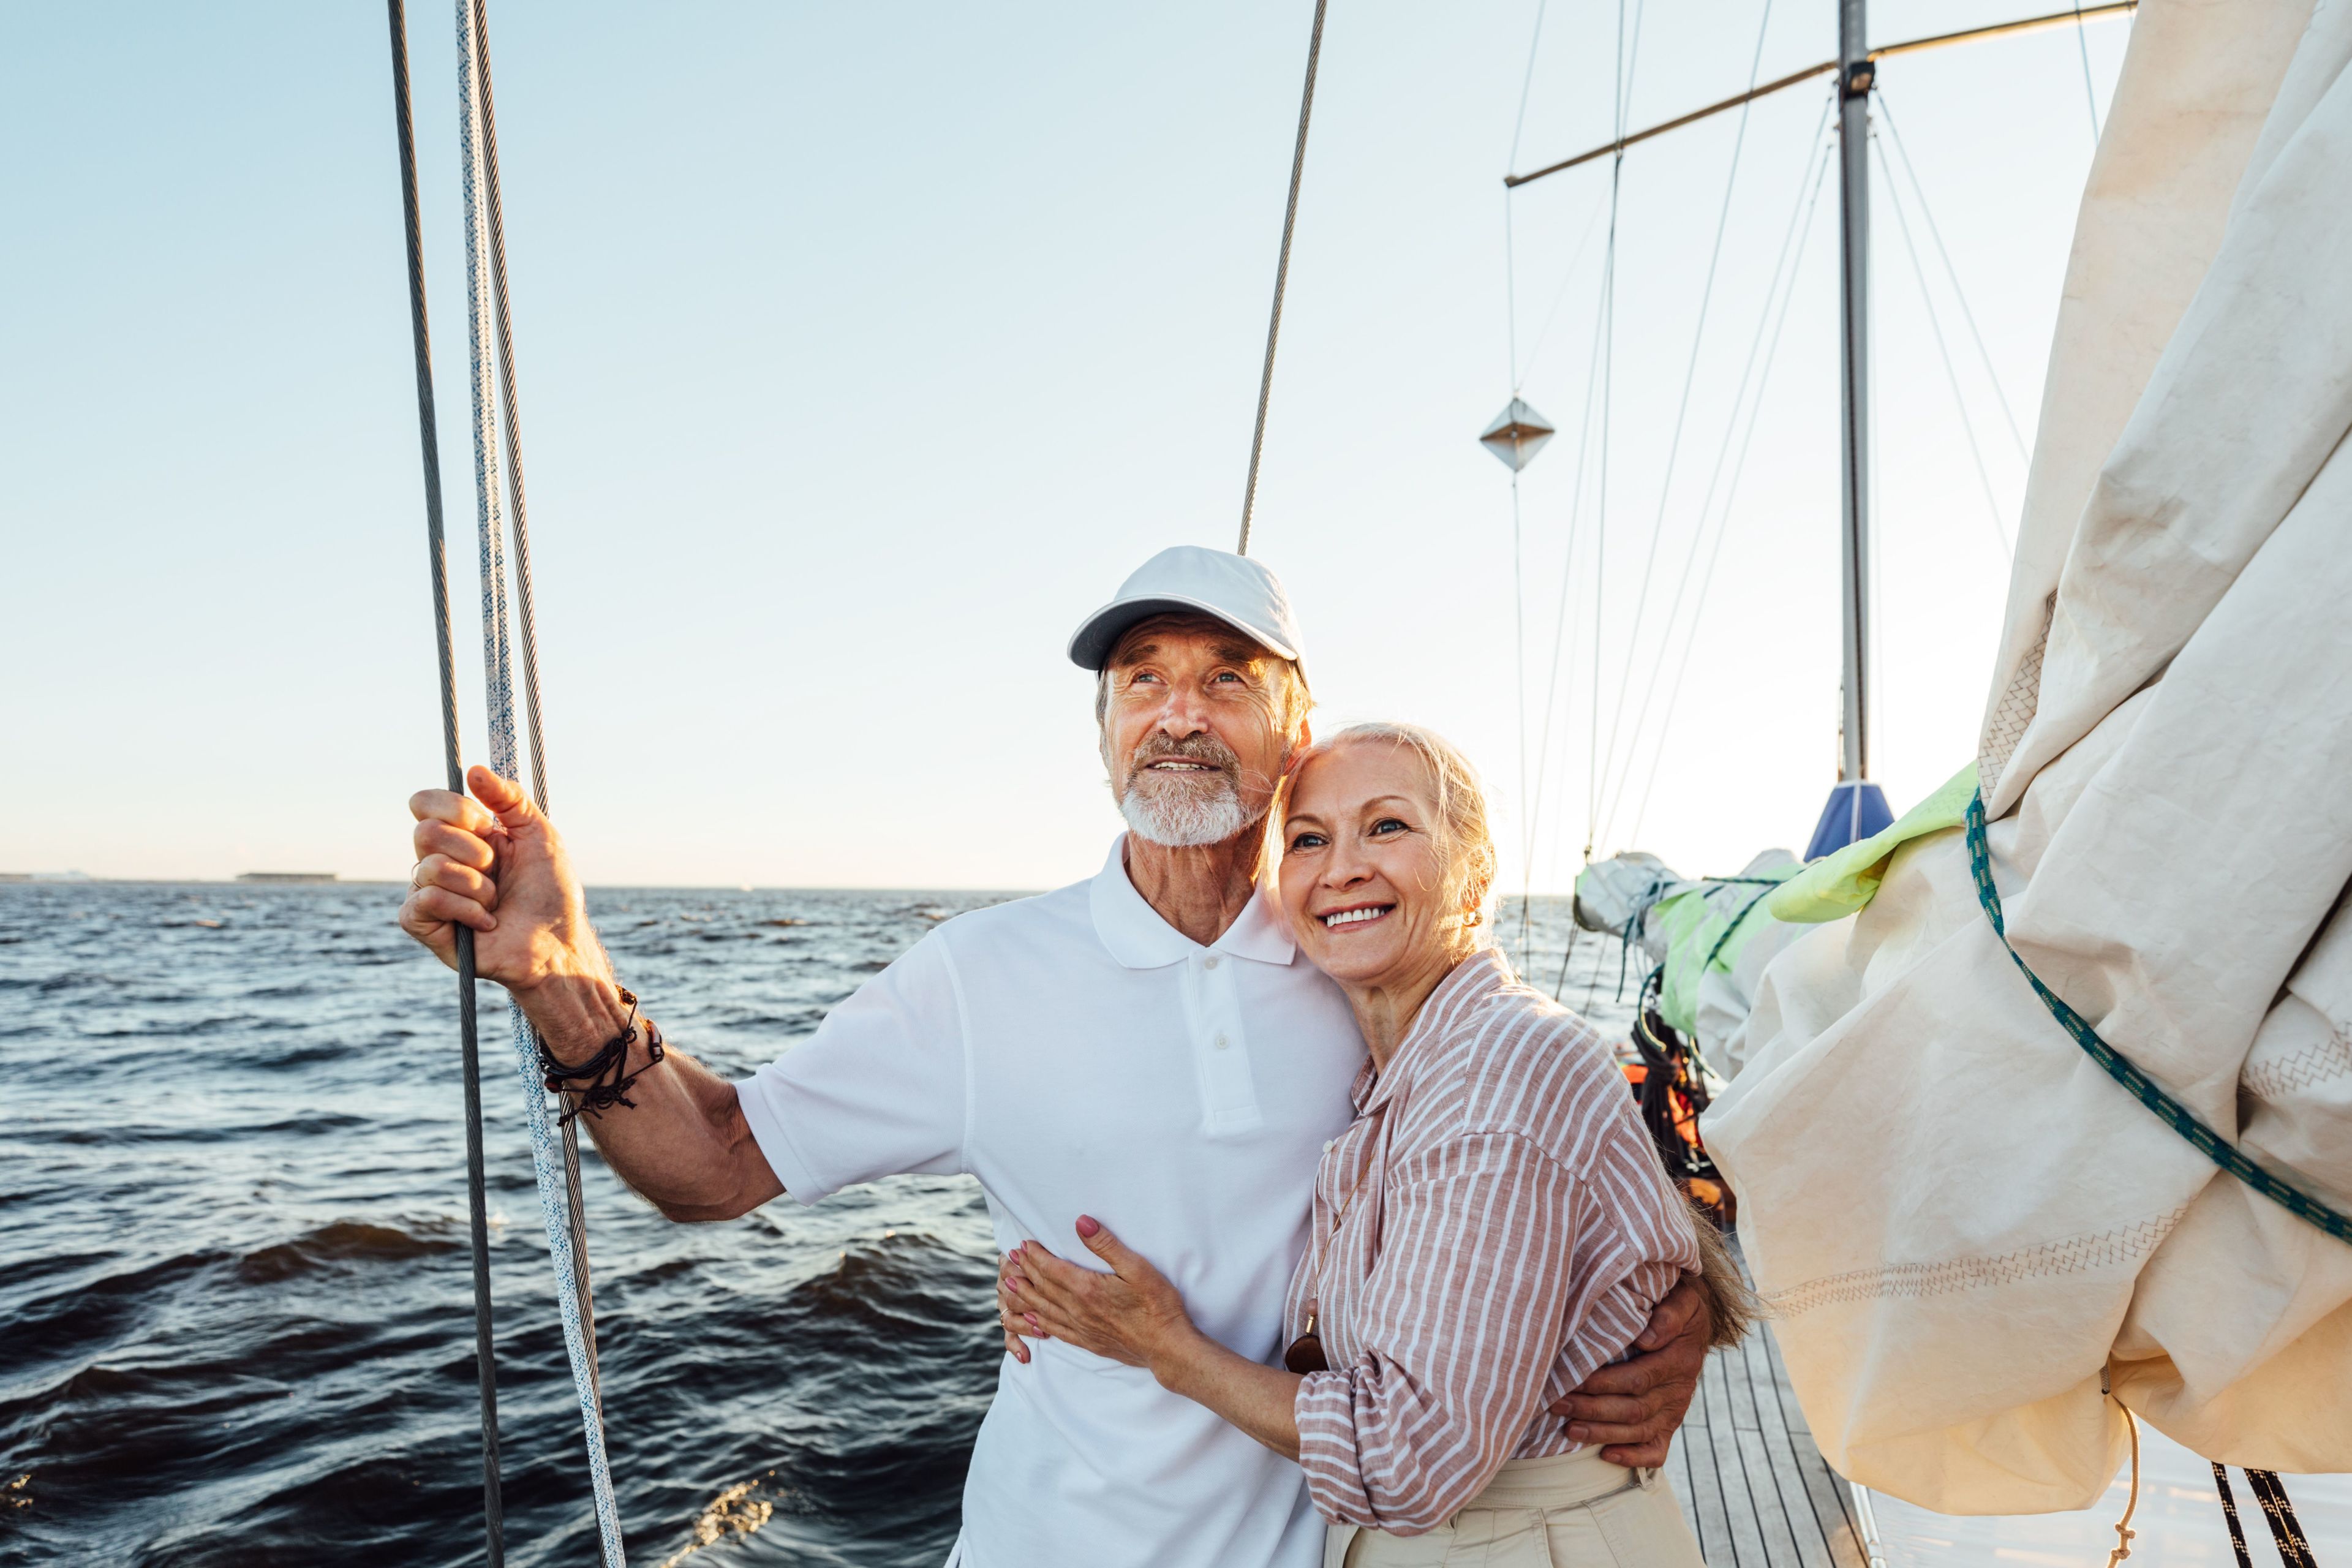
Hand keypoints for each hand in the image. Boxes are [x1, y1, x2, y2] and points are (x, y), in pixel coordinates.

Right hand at [399, 765, 605, 999]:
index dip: (454, 809)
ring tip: (496, 901)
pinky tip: (486, 922)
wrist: (557, 941)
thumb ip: (509, 798)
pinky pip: (426, 899)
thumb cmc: (550, 891)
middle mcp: (439, 859)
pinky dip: (465, 909)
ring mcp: (429, 892)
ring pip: (430, 867)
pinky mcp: (425, 925)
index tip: (487, 825)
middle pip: (424, 832)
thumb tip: (473, 770)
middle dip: (472, 850)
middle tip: (496, 869)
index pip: (425, 803)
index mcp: (462, 835)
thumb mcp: (538, 833)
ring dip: (477, 885)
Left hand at [1001, 1216, 1191, 1372]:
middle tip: (1010, 1257)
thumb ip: (1106, 1245)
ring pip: (1043, 1309)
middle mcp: (1078, 1310)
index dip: (1035, 1255)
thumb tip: (1082, 1222)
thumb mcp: (1137, 1268)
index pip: (1052, 1268)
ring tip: (1009, 1284)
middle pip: (1043, 1287)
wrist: (1167, 1347)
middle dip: (1025, 1270)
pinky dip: (1039, 1321)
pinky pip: (1055, 1330)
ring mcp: (1081, 1328)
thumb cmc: (1158, 1305)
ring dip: (1025, 1294)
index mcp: (1087, 1288)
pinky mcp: (1088, 1342)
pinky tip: (1031, 1318)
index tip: (1024, 1243)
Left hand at [1549, 1274, 1711, 1464]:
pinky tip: (1606, 1456)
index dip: (1604, 1384)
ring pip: (1638, 1431)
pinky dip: (1633, 1457)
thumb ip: (1669, 1315)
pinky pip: (1657, 1450)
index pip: (1638, 1378)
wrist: (1696, 1322)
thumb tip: (1647, 1338)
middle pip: (1634, 1408)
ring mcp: (1675, 1410)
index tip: (1573, 1380)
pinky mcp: (1670, 1424)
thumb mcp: (1683, 1299)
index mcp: (1679, 1360)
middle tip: (1557, 1404)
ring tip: (1568, 1430)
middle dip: (1592, 1409)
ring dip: (1602, 1433)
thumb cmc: (1677, 1304)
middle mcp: (1678, 1390)